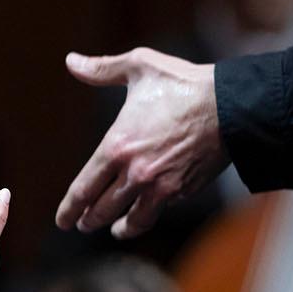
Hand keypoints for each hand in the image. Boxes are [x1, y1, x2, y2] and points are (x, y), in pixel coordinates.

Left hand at [55, 48, 227, 238]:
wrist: (230, 105)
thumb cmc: (183, 84)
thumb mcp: (138, 67)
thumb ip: (101, 69)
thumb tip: (71, 61)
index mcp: (118, 146)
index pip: (84, 188)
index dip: (70, 208)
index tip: (62, 219)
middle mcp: (135, 173)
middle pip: (102, 209)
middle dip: (87, 220)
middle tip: (80, 224)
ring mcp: (160, 186)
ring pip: (131, 219)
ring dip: (117, 228)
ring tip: (111, 230)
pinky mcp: (182, 190)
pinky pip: (158, 210)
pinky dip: (146, 217)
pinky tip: (142, 216)